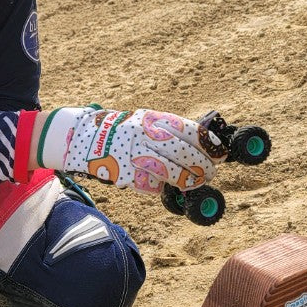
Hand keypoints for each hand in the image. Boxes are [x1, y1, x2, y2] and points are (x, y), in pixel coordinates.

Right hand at [38, 107, 217, 193]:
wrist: (85, 137)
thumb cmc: (124, 130)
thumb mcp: (146, 121)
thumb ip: (170, 131)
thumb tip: (203, 144)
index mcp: (153, 120)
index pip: (190, 131)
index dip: (210, 144)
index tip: (221, 153)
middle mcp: (145, 136)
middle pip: (185, 154)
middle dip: (203, 166)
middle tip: (210, 172)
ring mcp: (135, 156)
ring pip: (171, 172)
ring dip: (188, 180)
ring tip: (196, 182)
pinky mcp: (125, 175)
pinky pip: (152, 185)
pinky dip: (162, 186)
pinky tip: (165, 185)